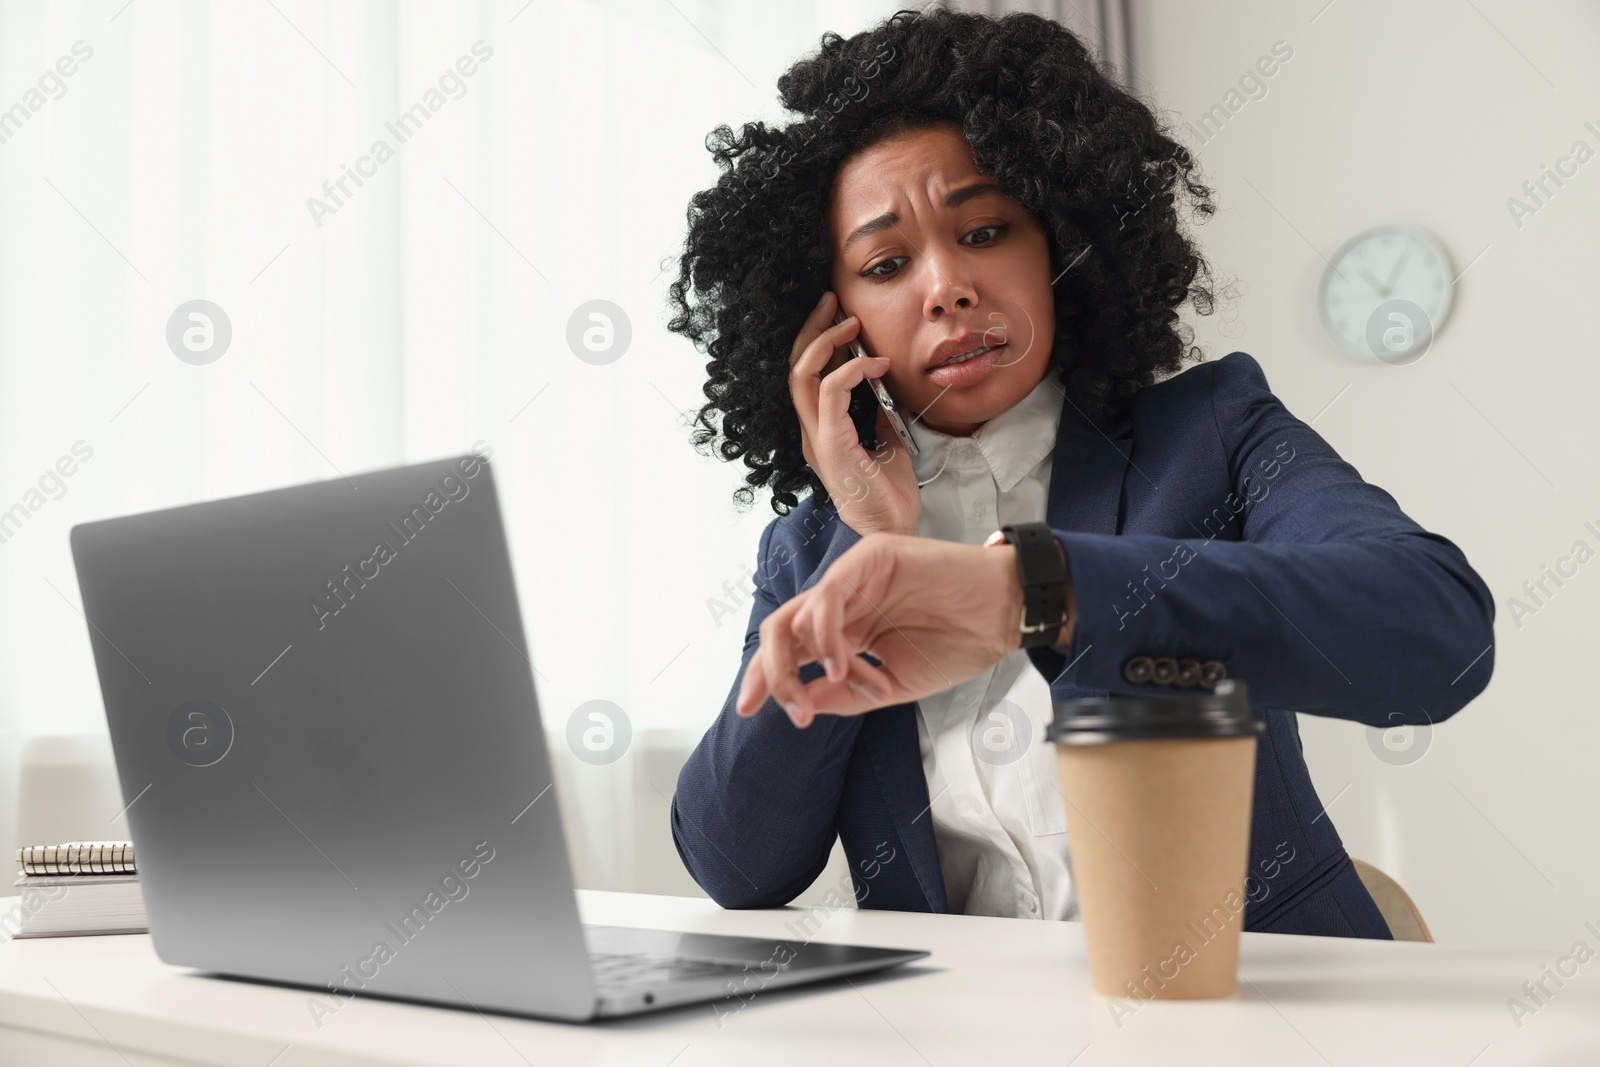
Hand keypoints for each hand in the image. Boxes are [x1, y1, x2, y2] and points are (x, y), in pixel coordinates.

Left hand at [735, 534, 1075, 727]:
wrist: (1004, 617)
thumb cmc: (957, 645)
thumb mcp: (891, 685)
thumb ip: (844, 694)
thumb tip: (800, 706)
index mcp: (845, 628)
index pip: (790, 649)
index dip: (763, 676)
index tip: (747, 710)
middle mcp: (842, 600)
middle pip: (780, 629)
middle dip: (772, 672)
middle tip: (791, 709)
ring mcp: (854, 576)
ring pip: (797, 614)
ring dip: (807, 661)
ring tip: (842, 685)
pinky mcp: (872, 557)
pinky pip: (828, 594)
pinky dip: (827, 633)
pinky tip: (844, 663)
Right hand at [789, 291, 920, 536]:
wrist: (892, 529)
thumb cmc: (888, 492)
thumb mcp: (886, 441)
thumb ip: (877, 414)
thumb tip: (885, 384)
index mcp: (820, 430)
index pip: (806, 376)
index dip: (816, 342)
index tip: (839, 317)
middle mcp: (810, 431)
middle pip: (794, 368)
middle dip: (810, 329)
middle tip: (831, 301)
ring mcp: (817, 438)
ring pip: (802, 376)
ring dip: (825, 342)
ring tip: (851, 323)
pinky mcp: (832, 444)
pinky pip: (832, 392)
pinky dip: (854, 369)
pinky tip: (877, 363)